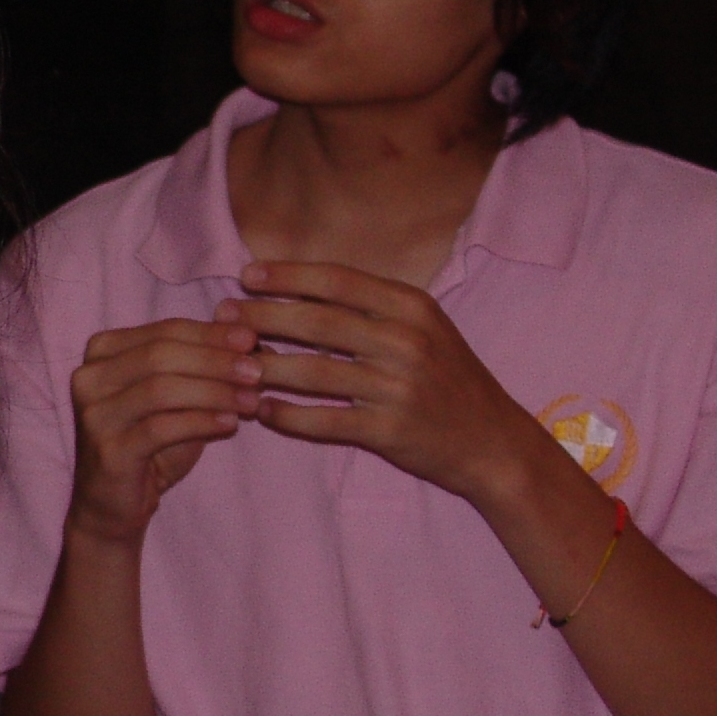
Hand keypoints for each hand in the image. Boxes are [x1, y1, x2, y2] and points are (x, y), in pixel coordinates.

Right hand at [64, 315, 260, 546]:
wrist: (112, 504)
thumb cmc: (149, 444)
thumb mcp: (177, 399)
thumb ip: (202, 367)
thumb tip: (251, 338)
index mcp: (102, 352)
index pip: (164, 330)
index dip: (210, 334)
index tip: (253, 339)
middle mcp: (88, 377)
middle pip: (160, 355)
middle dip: (215, 360)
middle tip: (257, 371)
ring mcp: (94, 414)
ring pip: (161, 389)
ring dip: (213, 392)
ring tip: (252, 400)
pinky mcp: (108, 450)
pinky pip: (161, 429)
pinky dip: (200, 422)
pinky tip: (229, 424)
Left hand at [221, 260, 553, 503]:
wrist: (493, 441)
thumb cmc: (446, 376)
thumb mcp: (422, 327)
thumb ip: (369, 306)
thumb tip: (297, 285)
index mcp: (411, 307)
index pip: (338, 280)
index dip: (288, 275)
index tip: (247, 274)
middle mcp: (407, 341)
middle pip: (318, 322)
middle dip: (263, 316)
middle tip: (224, 316)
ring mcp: (399, 387)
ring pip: (314, 372)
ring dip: (265, 367)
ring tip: (231, 365)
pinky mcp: (391, 430)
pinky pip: (326, 420)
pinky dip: (289, 416)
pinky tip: (263, 411)